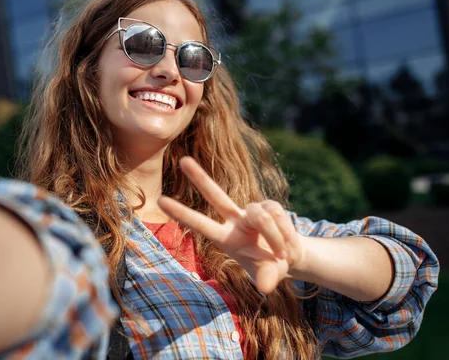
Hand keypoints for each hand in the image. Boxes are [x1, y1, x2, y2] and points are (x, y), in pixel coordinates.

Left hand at [158, 157, 303, 293]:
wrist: (288, 256)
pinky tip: (288, 244)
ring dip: (276, 238)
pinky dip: (286, 232)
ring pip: (262, 216)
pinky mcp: (268, 205)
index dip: (182, 213)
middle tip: (182, 160)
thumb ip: (265, 280)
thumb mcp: (267, 276)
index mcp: (224, 239)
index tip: (160, 201)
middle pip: (215, 195)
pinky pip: (278, 214)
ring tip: (282, 254)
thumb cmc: (269, 267)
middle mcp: (234, 220)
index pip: (200, 224)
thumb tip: (265, 287)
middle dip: (200, 177)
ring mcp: (251, 210)